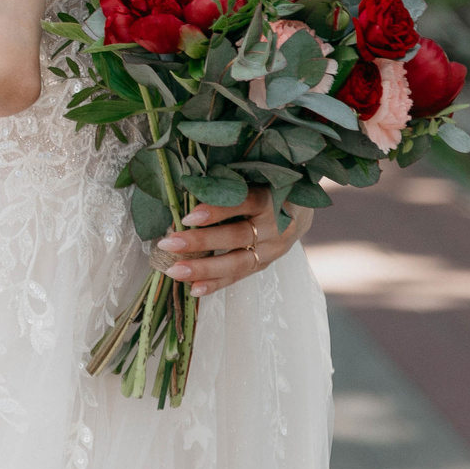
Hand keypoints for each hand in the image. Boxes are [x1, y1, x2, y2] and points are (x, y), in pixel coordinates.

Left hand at [148, 189, 311, 297]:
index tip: (188, 215)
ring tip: (175, 271)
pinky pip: (239, 276)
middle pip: (236, 236)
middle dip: (200, 242)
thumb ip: (229, 185)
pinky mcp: (265, 264)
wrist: (301, 210)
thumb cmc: (267, 187)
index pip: (243, 203)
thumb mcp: (255, 178)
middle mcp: (274, 226)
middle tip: (168, 244)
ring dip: (203, 268)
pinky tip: (193, 289)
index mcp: (270, 198)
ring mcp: (271, 249)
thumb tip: (186, 188)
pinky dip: (216, 284)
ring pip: (236, 261)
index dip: (217, 210)